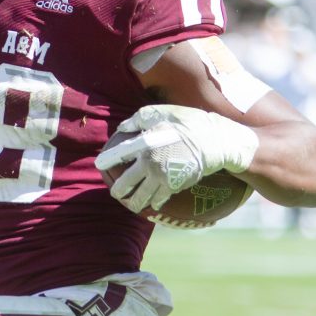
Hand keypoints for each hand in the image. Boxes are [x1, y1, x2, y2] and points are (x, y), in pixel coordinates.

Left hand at [94, 105, 257, 212]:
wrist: (216, 141)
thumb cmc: (188, 122)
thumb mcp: (161, 112)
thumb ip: (138, 120)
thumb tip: (122, 127)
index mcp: (144, 145)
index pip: (117, 156)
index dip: (105, 161)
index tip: (100, 165)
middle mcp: (149, 164)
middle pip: (125, 184)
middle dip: (117, 190)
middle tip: (115, 192)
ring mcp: (162, 178)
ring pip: (140, 197)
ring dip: (133, 202)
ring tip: (130, 203)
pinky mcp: (175, 186)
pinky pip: (159, 199)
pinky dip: (153, 203)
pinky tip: (151, 203)